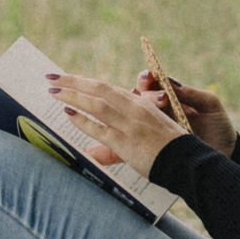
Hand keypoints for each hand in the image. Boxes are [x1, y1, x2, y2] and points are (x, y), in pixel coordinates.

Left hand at [50, 70, 191, 183]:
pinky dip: (83, 120)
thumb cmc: (169, 151)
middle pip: (99, 88)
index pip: (107, 88)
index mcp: (140, 104)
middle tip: (52, 76)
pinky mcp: (127, 141)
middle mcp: (134, 109)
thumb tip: (91, 153)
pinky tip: (68, 113)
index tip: (68, 78)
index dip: (85, 82)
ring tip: (53, 90)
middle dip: (73, 81)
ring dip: (73, 95)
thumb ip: (116, 143)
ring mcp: (130, 124)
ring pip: (96, 103)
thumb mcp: (145, 138)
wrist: (188, 162)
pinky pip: (100, 127)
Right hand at [138, 39, 238, 153]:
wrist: (224, 155)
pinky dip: (135, 133)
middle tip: (164, 98)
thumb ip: (191, 93)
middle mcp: (158, 112)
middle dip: (148, 93)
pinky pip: (137, 140)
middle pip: (138, 98)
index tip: (151, 77)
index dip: (147, 78)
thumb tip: (169, 81)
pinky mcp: (153, 147)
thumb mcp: (210, 105)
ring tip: (159, 114)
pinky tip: (146, 132)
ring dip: (141, 112)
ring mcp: (154, 129)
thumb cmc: (218, 126)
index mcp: (169, 97)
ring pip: (134, 117)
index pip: (150, 84)